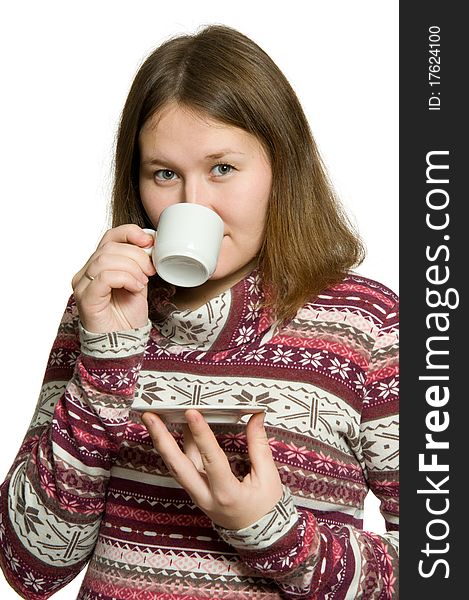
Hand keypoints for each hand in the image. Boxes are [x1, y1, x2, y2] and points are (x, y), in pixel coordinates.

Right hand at [72, 224, 156, 332]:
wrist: (123, 342)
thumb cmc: (128, 315)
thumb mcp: (139, 282)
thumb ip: (140, 264)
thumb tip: (150, 242)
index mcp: (98, 264)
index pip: (110, 236)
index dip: (130, 233)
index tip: (149, 241)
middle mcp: (86, 272)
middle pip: (109, 247)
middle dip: (136, 255)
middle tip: (150, 270)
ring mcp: (82, 285)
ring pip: (105, 259)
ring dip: (131, 268)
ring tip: (142, 282)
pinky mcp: (85, 298)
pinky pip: (103, 277)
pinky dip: (124, 278)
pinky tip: (135, 288)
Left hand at [141, 409, 282, 529]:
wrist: (259, 535)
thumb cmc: (265, 508)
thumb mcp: (267, 477)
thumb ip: (259, 445)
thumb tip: (255, 417)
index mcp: (227, 494)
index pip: (211, 459)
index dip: (201, 434)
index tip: (192, 413)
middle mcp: (205, 496)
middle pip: (177, 466)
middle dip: (161, 438)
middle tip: (150, 416)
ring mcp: (196, 495)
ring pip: (175, 465)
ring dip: (162, 441)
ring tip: (153, 418)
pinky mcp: (194, 490)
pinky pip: (180, 467)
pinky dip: (173, 447)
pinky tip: (170, 430)